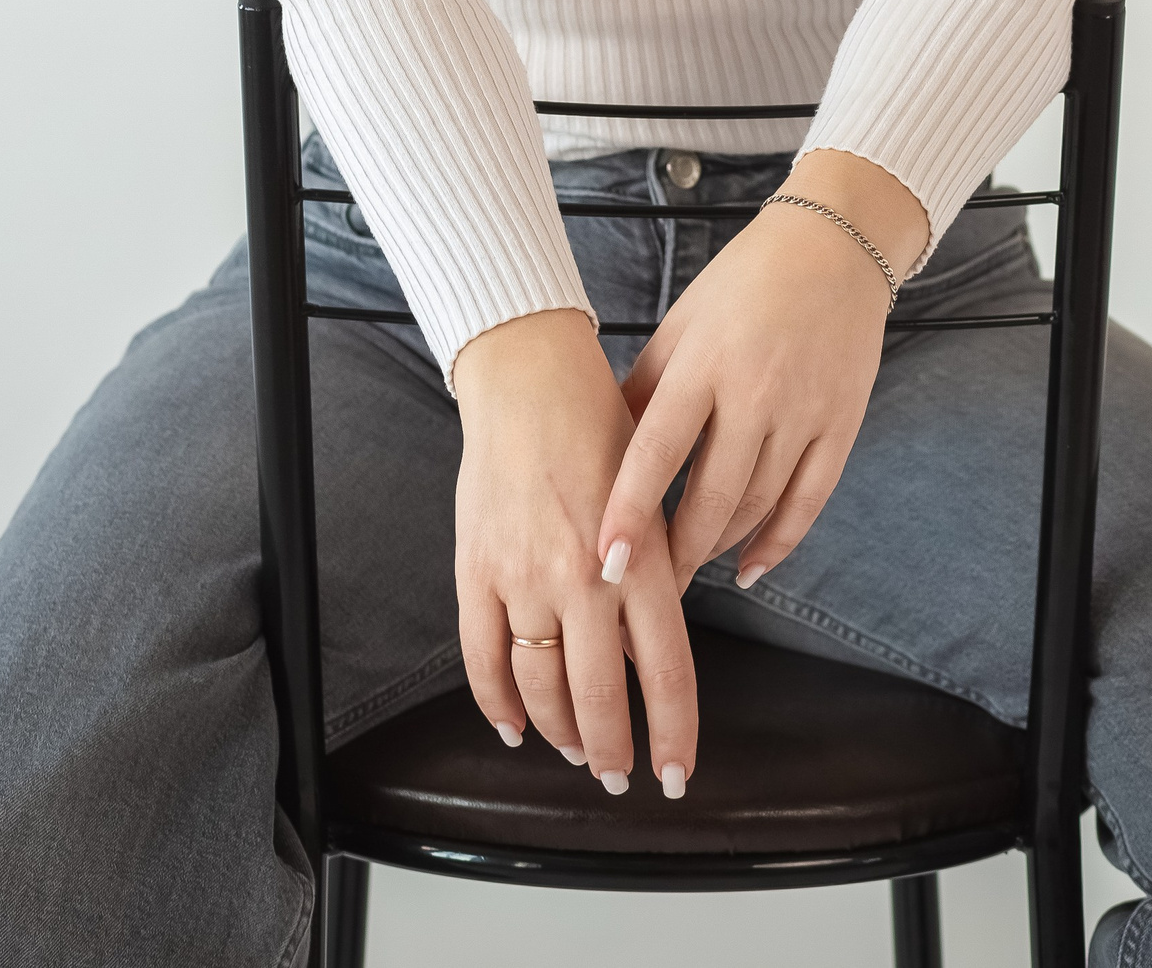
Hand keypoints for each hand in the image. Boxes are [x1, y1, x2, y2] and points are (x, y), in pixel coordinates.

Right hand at [453, 309, 697, 797]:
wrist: (530, 377)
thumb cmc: (599, 426)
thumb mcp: (651, 500)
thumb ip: (655, 577)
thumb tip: (649, 656)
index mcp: (640, 557)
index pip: (667, 669)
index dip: (672, 732)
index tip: (675, 775)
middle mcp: (583, 574)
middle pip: (599, 694)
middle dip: (612, 750)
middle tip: (619, 775)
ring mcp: (524, 574)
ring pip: (541, 686)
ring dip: (559, 731)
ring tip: (574, 749)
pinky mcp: (476, 568)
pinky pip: (481, 657)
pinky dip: (496, 702)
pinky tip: (513, 724)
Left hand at [600, 152, 929, 594]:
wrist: (834, 246)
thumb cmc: (743, 282)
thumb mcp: (682, 324)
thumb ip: (646, 386)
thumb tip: (602, 450)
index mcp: (705, 362)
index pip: (659, 449)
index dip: (630, 509)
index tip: (605, 561)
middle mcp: (756, 392)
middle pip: (712, 495)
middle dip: (678, 553)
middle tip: (650, 590)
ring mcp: (804, 412)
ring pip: (758, 506)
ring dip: (719, 546)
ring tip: (690, 568)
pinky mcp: (841, 425)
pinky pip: (808, 502)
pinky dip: (779, 543)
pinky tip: (751, 568)